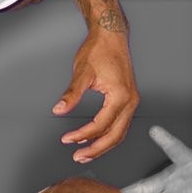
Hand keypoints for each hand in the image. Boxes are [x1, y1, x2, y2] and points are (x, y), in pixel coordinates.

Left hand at [57, 30, 137, 162]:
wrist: (112, 36)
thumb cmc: (100, 50)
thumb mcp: (82, 73)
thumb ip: (71, 94)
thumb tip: (60, 110)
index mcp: (121, 96)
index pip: (101, 124)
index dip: (83, 135)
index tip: (67, 139)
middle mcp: (130, 101)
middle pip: (115, 135)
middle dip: (96, 149)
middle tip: (78, 156)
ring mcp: (132, 101)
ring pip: (120, 132)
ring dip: (103, 144)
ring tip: (86, 152)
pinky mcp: (129, 99)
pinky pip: (121, 124)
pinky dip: (109, 134)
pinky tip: (96, 138)